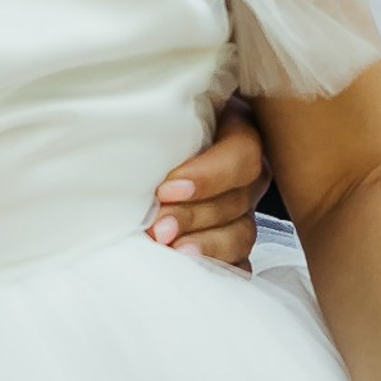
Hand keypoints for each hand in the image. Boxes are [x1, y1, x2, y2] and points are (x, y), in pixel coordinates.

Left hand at [148, 97, 267, 262]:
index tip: (166, 189)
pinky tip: (193, 275)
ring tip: (172, 255)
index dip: (208, 176)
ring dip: (206, 246)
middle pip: (238, 199)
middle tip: (158, 229)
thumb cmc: (157, 128)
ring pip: (241, 233)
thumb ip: (165, 113)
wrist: (148, 159)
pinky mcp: (233, 245)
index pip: (242, 154)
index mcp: (239, 131)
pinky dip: (220, 271)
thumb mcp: (170, 110)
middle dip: (195, 216)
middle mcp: (247, 175)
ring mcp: (243, 212)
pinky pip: (241, 264)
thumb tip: (134, 105)